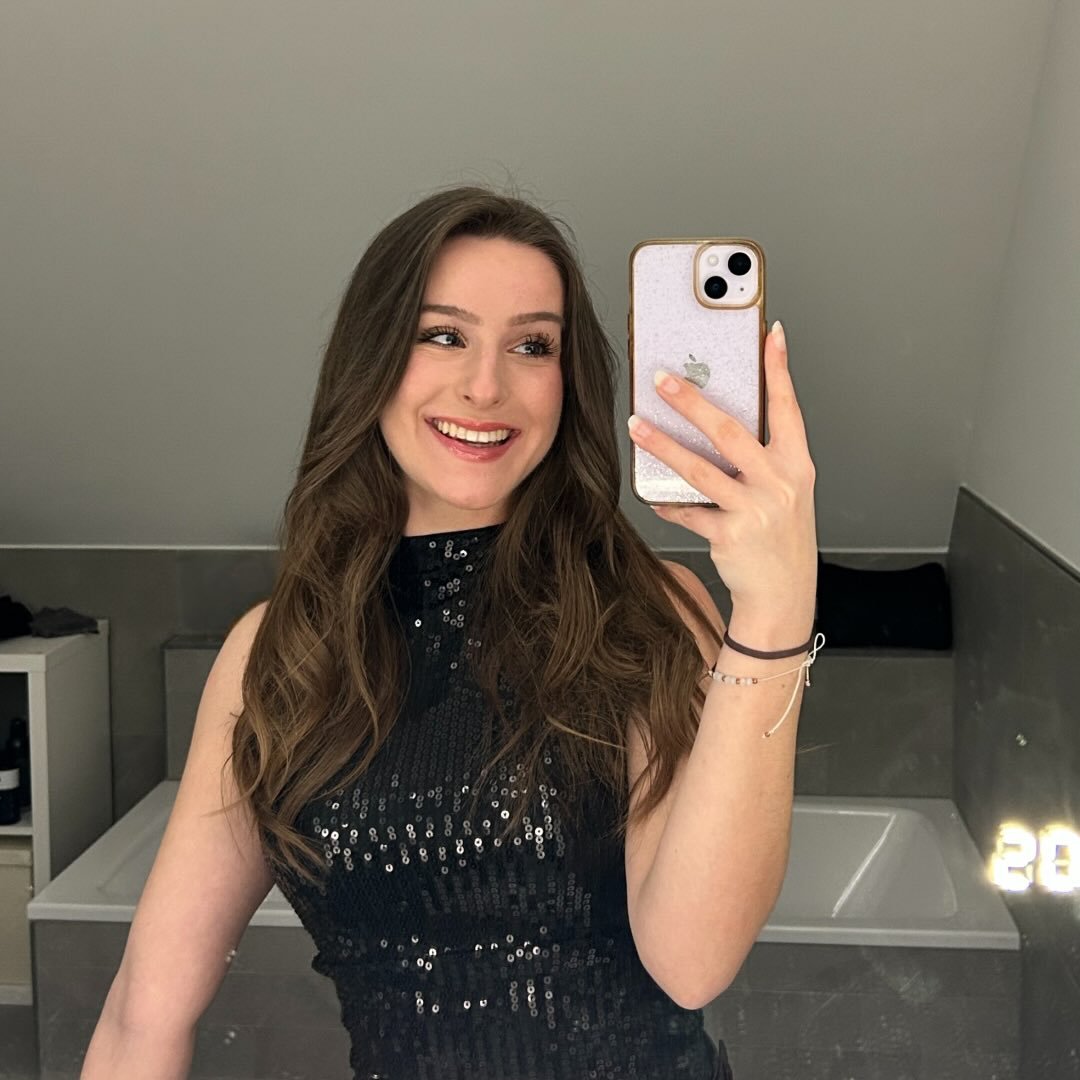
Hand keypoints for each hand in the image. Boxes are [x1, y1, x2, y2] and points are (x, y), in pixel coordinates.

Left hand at [627, 321, 817, 618]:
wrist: (784, 595)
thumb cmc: (781, 538)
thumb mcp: (786, 493)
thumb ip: (761, 459)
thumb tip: (715, 422)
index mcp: (796, 466)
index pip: (788, 408)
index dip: (779, 369)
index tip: (769, 334)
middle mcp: (779, 484)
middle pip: (730, 431)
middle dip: (693, 401)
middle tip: (663, 378)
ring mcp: (755, 510)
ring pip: (700, 469)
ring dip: (663, 444)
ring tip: (636, 425)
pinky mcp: (730, 535)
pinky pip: (688, 511)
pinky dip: (668, 502)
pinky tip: (653, 494)